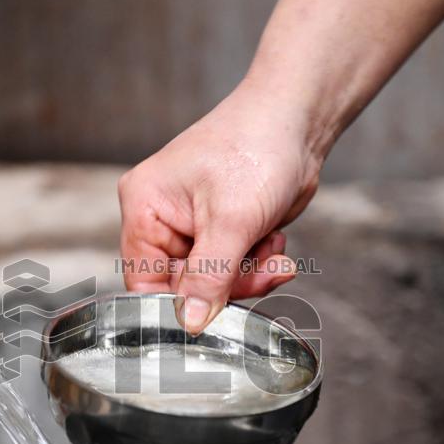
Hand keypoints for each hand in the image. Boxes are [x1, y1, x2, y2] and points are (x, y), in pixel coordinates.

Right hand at [118, 82, 322, 333]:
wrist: (299, 121)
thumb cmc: (256, 148)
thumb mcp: (232, 221)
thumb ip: (209, 278)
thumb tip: (190, 323)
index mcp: (144, 208)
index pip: (143, 280)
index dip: (176, 304)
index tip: (210, 319)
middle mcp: (161, 217)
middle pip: (183, 285)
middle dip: (227, 284)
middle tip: (261, 271)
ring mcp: (192, 224)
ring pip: (213, 281)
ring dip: (248, 274)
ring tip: (271, 247)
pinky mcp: (221, 228)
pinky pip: (232, 268)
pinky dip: (256, 262)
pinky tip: (273, 239)